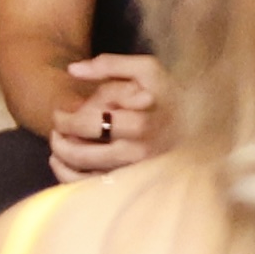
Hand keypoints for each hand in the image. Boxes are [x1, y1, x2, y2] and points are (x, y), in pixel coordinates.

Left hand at [46, 53, 166, 182]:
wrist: (197, 126)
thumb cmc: (166, 95)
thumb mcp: (147, 69)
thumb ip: (110, 64)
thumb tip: (72, 69)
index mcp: (140, 122)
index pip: (89, 124)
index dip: (67, 119)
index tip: (60, 112)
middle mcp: (138, 151)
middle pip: (82, 153)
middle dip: (60, 140)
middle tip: (57, 128)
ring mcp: (135, 172)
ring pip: (84, 175)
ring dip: (62, 159)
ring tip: (58, 144)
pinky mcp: (132, 184)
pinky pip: (92, 188)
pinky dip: (68, 177)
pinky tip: (61, 163)